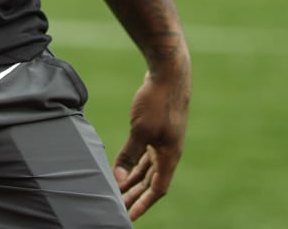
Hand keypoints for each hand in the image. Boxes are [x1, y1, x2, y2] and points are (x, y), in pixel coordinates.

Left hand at [113, 62, 189, 218]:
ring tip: (118, 192)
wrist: (169, 73)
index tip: (129, 217)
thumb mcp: (140, 130)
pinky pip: (145, 153)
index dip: (143, 204)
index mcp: (170, 156)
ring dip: (133, 180)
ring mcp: (164, 140)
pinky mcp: (157, 129)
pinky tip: (122, 168)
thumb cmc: (157, 101)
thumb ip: (130, 156)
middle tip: (119, 208)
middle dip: (136, 196)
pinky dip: (134, 163)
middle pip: (151, 181)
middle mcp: (169, 151)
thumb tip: (120, 180)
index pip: (158, 189)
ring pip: (147, 168)